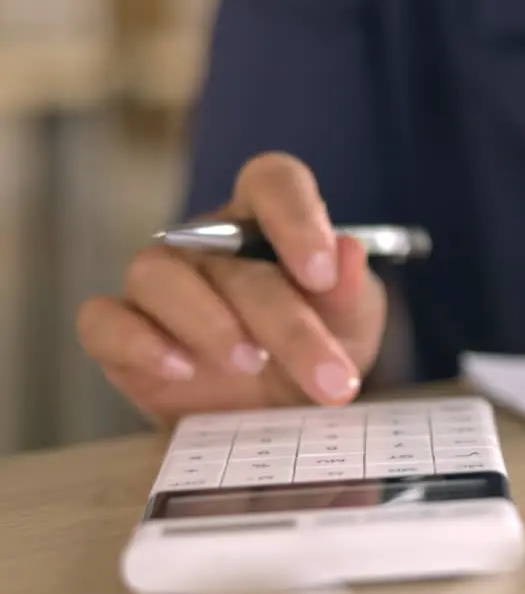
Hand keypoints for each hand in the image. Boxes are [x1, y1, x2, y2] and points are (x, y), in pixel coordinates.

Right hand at [77, 153, 386, 427]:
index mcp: (266, 221)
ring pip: (157, 276)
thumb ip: (351, 292)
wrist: (282, 412)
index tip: (321, 274)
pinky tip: (183, 371)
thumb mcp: (352, 325)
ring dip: (208, 323)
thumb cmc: (319, 347)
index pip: (272, 181)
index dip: (296, 217)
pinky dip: (138, 343)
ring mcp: (160, 284)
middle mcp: (206, 241)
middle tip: (329, 378)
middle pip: (231, 260)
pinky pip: (104, 321)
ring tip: (251, 365)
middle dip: (287, 326)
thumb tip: (348, 252)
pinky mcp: (120, 333)